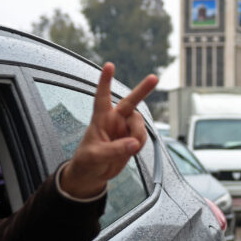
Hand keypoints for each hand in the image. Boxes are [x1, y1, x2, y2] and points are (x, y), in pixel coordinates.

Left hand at [60, 62, 157, 198]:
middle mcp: (114, 121)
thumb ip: (114, 150)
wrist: (93, 175)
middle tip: (154, 78)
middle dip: (142, 90)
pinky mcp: (131, 140)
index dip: (105, 81)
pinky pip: (142, 137)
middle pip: (130, 102)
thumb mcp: (96, 156)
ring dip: (139, 134)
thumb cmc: (87, 161)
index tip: (109, 65)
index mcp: (100, 119)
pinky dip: (140, 143)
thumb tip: (133, 144)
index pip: (102, 97)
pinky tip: (132, 150)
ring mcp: (124, 130)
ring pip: (140, 124)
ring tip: (131, 148)